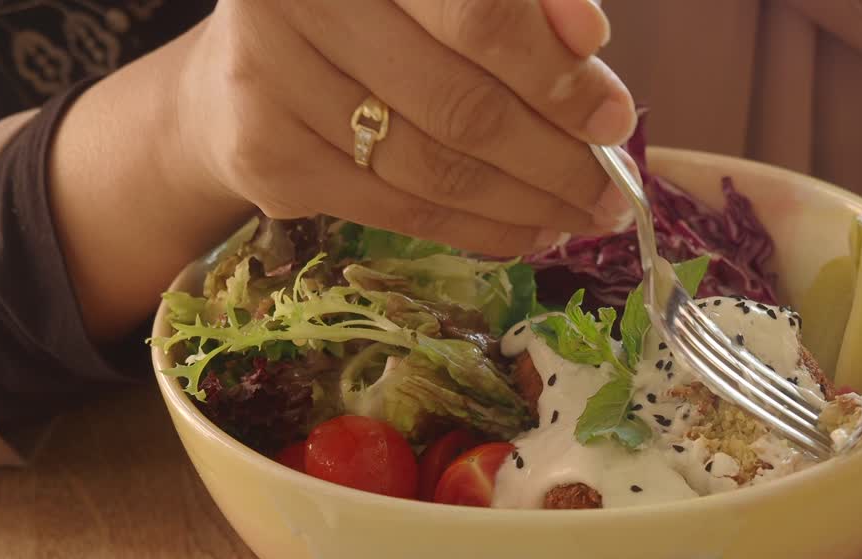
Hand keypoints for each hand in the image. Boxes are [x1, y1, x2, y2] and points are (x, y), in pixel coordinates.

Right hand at [176, 0, 635, 256]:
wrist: (245, 66)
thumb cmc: (373, 14)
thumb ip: (519, 2)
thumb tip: (590, 39)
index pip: (477, 15)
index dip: (555, 73)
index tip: (616, 119)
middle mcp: (298, 3)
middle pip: (459, 104)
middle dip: (554, 159)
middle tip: (611, 193)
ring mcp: (271, 83)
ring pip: (431, 169)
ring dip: (523, 205)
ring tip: (579, 218)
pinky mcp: (268, 158)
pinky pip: (396, 209)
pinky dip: (474, 229)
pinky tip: (524, 233)